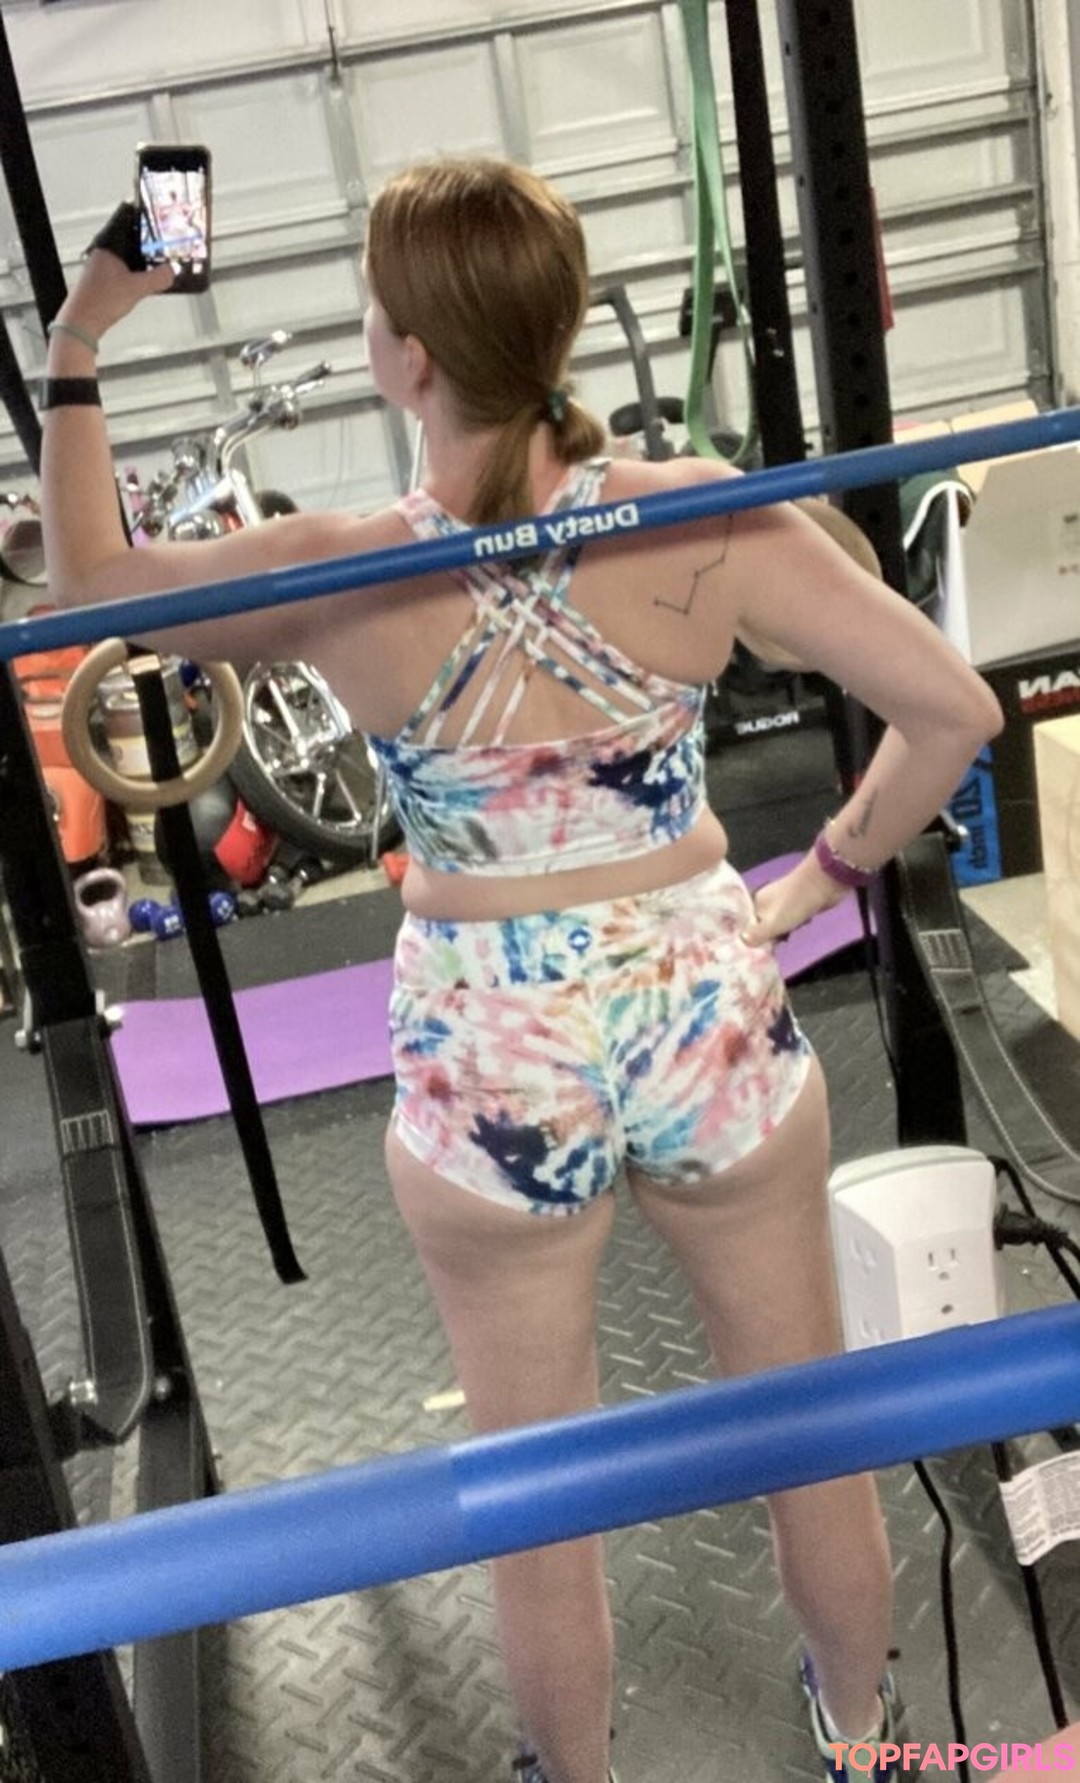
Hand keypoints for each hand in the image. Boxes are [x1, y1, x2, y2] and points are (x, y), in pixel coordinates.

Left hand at [54, 204, 174, 344]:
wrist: (82, 323)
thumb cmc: (100, 301)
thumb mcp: (137, 288)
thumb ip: (158, 278)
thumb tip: (170, 271)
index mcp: (107, 247)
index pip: (124, 221)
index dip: (140, 215)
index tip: (153, 212)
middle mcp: (101, 254)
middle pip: (126, 240)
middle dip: (144, 241)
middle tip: (161, 241)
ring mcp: (100, 268)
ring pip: (124, 257)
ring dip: (139, 260)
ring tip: (156, 262)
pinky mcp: (100, 283)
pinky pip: (120, 271)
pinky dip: (132, 273)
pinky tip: (141, 282)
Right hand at [740, 853, 851, 946]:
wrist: (824, 882)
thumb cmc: (795, 902)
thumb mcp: (772, 923)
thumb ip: (756, 935)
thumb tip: (741, 942)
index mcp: (755, 903)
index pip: (746, 925)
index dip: (748, 939)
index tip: (751, 951)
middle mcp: (766, 902)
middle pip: (761, 927)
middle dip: (767, 938)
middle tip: (772, 946)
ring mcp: (782, 903)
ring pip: (776, 926)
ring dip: (782, 934)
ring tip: (787, 936)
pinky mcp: (797, 906)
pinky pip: (789, 922)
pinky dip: (793, 927)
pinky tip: (797, 929)